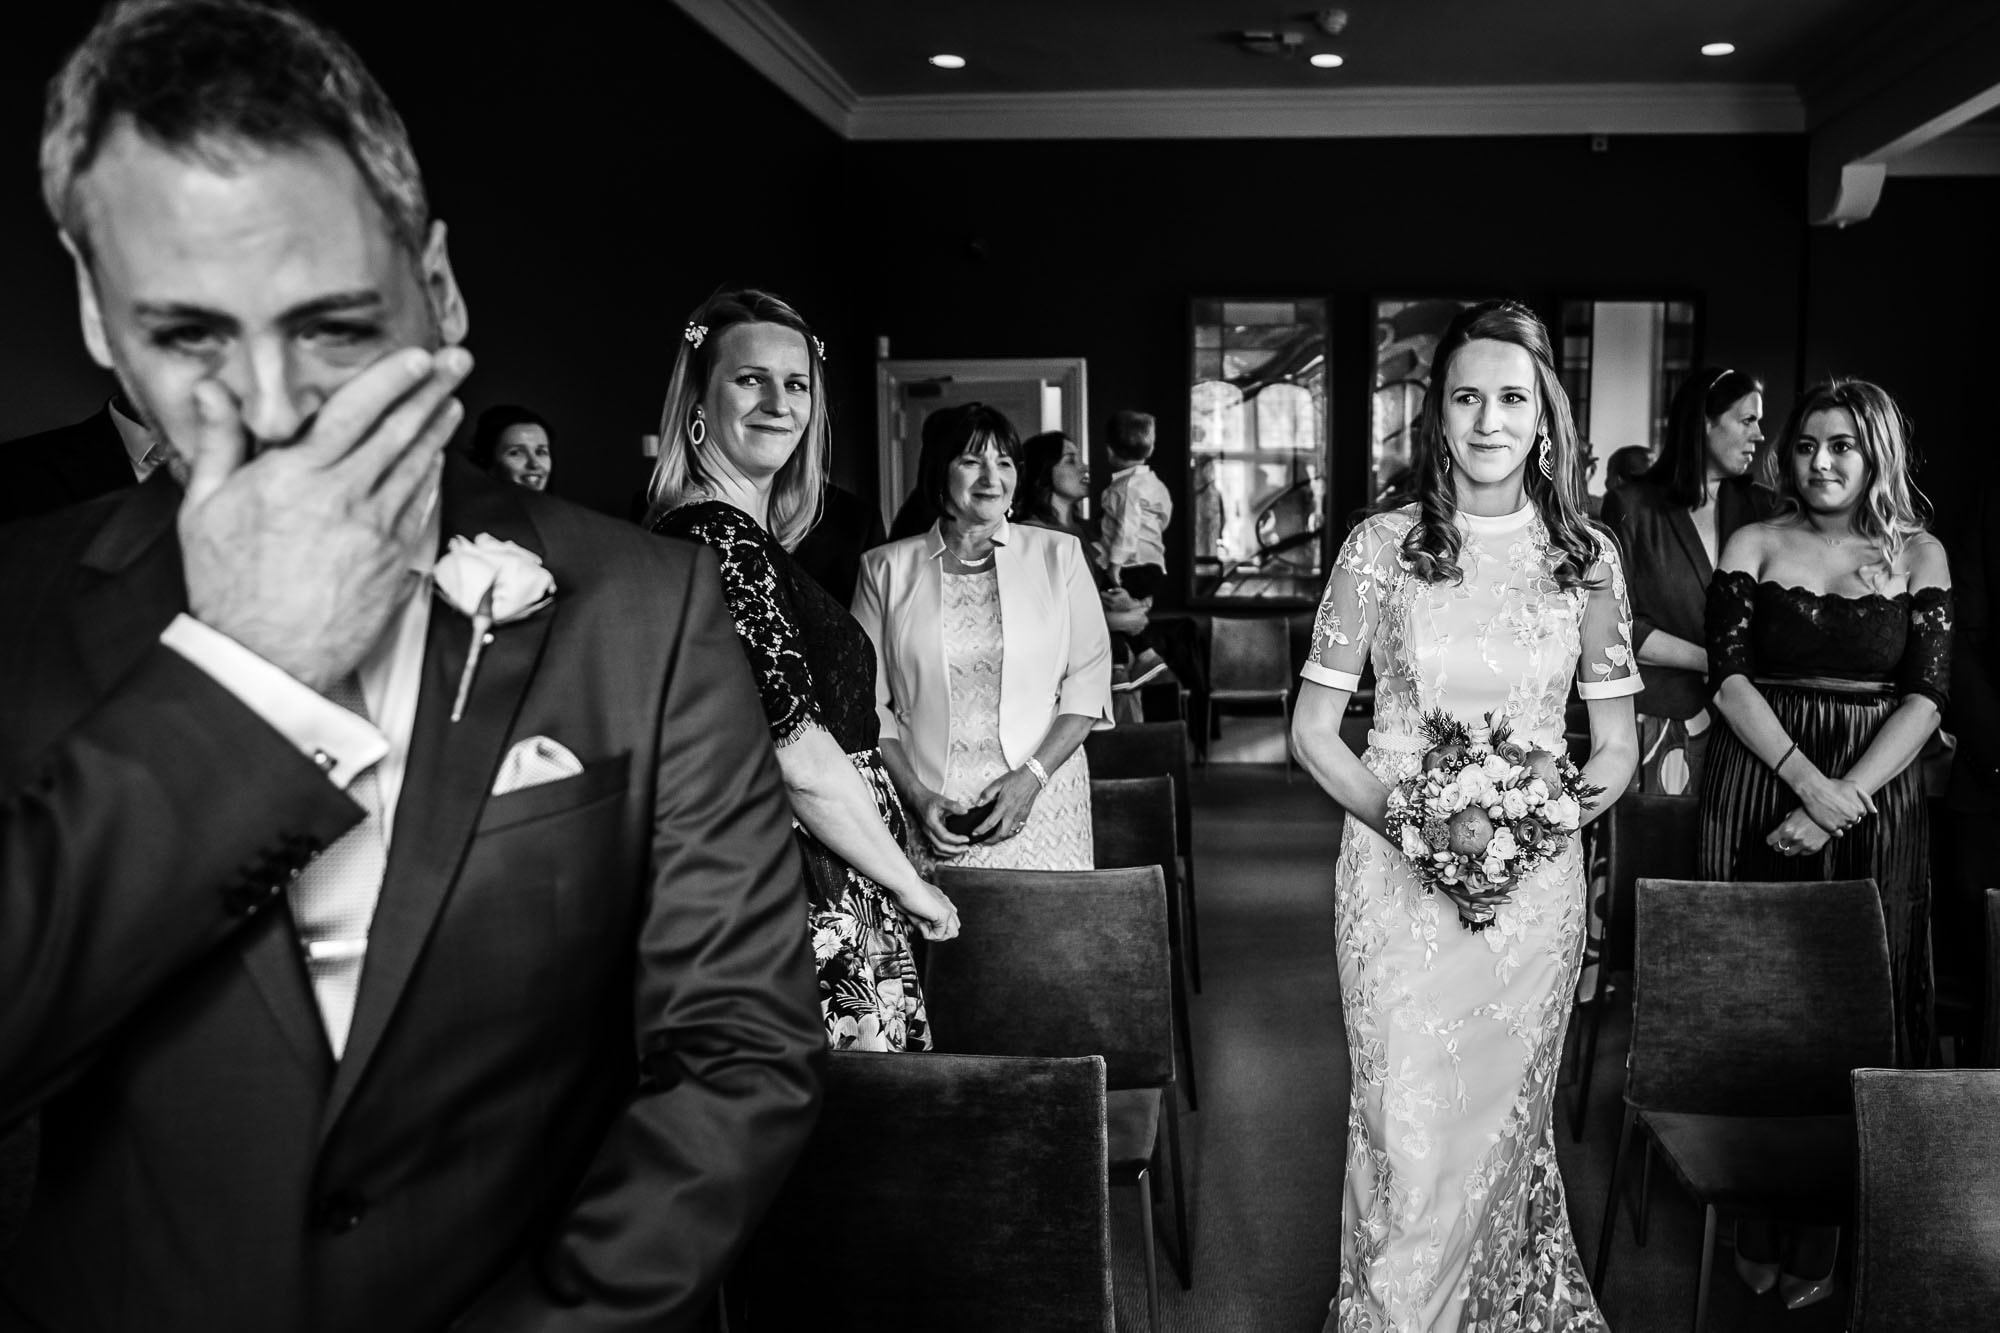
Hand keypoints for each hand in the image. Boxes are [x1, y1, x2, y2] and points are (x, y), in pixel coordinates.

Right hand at [179, 346, 472, 691]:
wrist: (264, 657)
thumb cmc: (230, 588)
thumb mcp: (204, 508)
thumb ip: (219, 442)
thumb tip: (212, 391)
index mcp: (296, 477)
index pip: (355, 412)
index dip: (392, 378)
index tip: (415, 357)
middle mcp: (343, 497)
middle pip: (398, 430)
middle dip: (432, 389)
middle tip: (456, 362)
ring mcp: (375, 529)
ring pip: (417, 466)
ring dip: (438, 428)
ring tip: (453, 400)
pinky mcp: (392, 559)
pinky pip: (419, 507)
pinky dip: (432, 477)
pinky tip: (438, 459)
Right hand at [894, 880, 960, 941]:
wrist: (904, 884)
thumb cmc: (903, 892)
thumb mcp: (913, 909)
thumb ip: (921, 920)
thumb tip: (923, 930)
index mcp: (940, 900)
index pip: (949, 920)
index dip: (935, 926)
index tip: (921, 923)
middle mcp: (946, 904)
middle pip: (954, 928)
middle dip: (939, 933)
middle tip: (924, 927)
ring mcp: (947, 909)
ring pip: (952, 933)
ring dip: (936, 936)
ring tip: (923, 927)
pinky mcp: (944, 914)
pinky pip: (940, 935)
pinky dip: (927, 934)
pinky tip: (920, 924)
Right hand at [915, 790, 971, 856]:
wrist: (917, 800)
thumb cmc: (928, 800)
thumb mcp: (942, 800)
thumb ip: (954, 806)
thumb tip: (965, 811)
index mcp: (931, 823)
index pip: (944, 837)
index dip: (956, 840)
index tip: (966, 839)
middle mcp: (928, 831)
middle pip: (941, 847)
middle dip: (955, 850)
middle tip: (966, 848)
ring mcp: (927, 834)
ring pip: (938, 849)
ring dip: (950, 852)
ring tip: (961, 850)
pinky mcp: (929, 835)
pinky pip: (936, 846)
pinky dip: (945, 850)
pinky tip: (953, 847)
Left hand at [972, 768, 1042, 842]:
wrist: (1032, 778)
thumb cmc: (1015, 780)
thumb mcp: (998, 783)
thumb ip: (987, 794)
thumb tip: (978, 803)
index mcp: (1003, 806)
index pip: (990, 823)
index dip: (981, 830)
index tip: (975, 833)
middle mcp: (1012, 814)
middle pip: (1001, 834)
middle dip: (991, 840)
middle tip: (983, 840)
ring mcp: (1019, 816)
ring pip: (1010, 834)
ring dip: (1000, 838)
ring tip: (993, 838)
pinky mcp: (1025, 816)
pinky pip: (1017, 830)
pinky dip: (1010, 834)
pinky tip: (1006, 833)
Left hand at [1766, 809, 1830, 857]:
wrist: (1828, 815)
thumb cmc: (1810, 812)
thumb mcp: (1793, 814)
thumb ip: (1785, 823)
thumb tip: (1780, 830)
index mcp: (1786, 829)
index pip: (1770, 840)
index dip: (1771, 839)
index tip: (1772, 839)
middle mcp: (1793, 838)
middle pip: (1778, 848)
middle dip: (1778, 844)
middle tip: (1781, 841)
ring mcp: (1804, 844)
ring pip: (1788, 853)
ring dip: (1788, 849)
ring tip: (1791, 843)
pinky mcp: (1813, 848)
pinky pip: (1802, 853)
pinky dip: (1801, 849)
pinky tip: (1803, 843)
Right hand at [1794, 772, 1875, 835]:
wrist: (1813, 788)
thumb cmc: (1833, 785)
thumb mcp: (1854, 786)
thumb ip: (1867, 799)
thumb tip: (1874, 812)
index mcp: (1860, 809)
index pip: (1861, 813)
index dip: (1852, 806)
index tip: (1843, 801)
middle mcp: (1852, 818)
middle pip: (1854, 820)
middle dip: (1847, 814)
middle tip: (1836, 806)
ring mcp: (1842, 823)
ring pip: (1846, 827)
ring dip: (1841, 821)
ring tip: (1831, 811)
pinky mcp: (1831, 828)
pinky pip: (1838, 834)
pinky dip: (1835, 829)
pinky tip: (1829, 820)